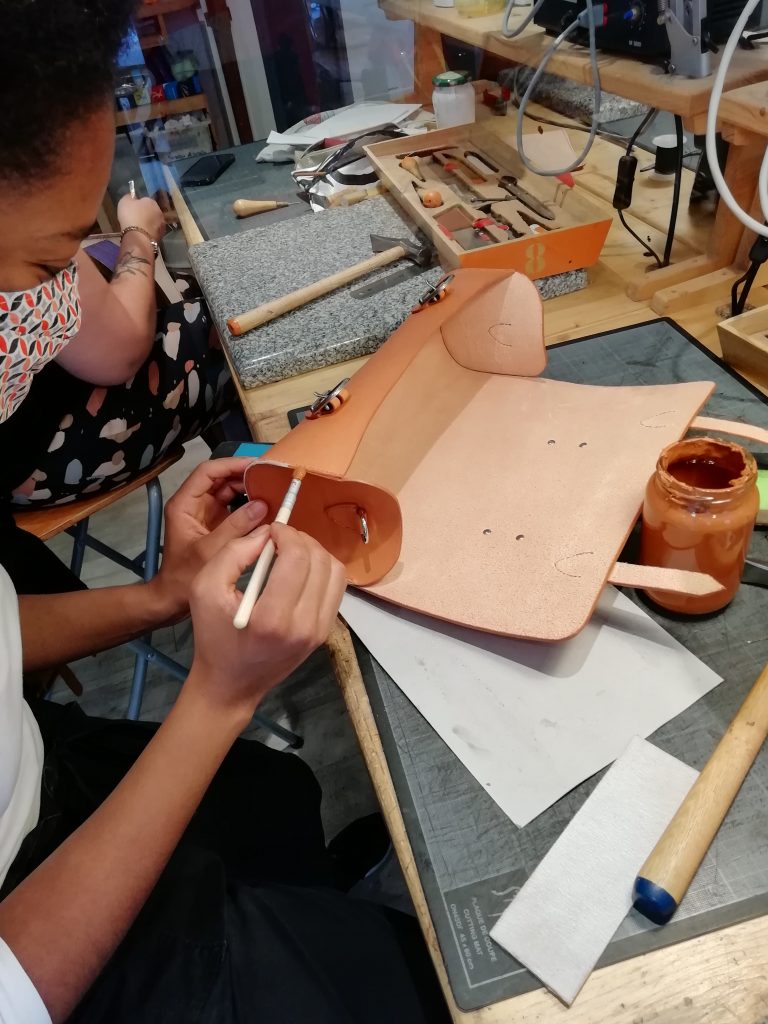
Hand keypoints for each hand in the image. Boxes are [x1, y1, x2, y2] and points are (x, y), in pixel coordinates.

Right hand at [116, 195, 165, 241]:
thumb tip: (132, 197)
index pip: (145, 200)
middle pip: (151, 211)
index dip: (138, 204)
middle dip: (145, 214)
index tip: (132, 209)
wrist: (139, 238)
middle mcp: (160, 212)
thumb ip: (129, 197)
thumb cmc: (131, 216)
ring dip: (148, 224)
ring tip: (138, 229)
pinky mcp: (161, 236)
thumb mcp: (125, 201)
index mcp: (152, 201)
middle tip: (135, 219)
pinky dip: (148, 233)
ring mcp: (162, 226)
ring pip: (153, 222)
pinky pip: (153, 232)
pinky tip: (141, 236)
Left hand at [150, 458, 267, 620]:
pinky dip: (250, 505)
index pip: (208, 472)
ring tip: (272, 488)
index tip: (256, 465)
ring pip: (229, 491)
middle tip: (270, 476)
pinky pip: (234, 507)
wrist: (172, 599)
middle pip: (220, 478)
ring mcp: (206, 514)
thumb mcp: (211, 550)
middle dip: (244, 475)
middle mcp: (194, 504)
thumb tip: (262, 505)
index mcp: (185, 504)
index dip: (231, 464)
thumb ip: (236, 527)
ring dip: (249, 489)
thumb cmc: (184, 577)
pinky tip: (266, 506)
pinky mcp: (216, 525)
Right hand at [187, 524, 345, 714]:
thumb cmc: (213, 637)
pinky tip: (300, 572)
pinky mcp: (324, 633)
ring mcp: (319, 631)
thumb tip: (266, 534)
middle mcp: (303, 626)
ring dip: (314, 553)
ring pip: (335, 571)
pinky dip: (322, 571)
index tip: (271, 531)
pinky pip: (336, 588)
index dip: (287, 534)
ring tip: (291, 553)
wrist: (231, 684)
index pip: (297, 558)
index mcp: (272, 618)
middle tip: (279, 539)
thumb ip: (233, 553)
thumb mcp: (204, 589)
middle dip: (300, 539)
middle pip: (320, 561)